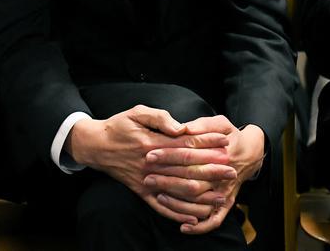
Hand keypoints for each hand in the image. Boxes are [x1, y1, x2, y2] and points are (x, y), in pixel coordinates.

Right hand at [65, 105, 232, 225]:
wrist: (96, 145)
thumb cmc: (118, 126)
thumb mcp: (137, 112)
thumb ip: (160, 118)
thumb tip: (180, 127)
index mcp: (153, 142)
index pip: (186, 143)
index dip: (207, 142)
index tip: (225, 140)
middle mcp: (152, 163)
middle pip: (188, 169)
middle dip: (212, 169)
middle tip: (232, 169)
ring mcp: (147, 180)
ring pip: (179, 190)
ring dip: (202, 194)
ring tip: (222, 195)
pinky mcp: (141, 191)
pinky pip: (161, 206)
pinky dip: (178, 212)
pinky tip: (194, 217)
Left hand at [146, 116, 264, 233]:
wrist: (252, 152)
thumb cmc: (230, 135)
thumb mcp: (219, 123)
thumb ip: (201, 125)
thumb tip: (182, 129)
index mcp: (219, 153)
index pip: (189, 155)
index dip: (168, 155)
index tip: (150, 155)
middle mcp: (222, 175)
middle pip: (191, 180)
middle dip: (167, 180)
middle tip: (148, 178)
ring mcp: (224, 191)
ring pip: (199, 203)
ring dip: (178, 203)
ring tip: (158, 197)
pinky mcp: (226, 203)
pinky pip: (214, 220)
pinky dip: (200, 226)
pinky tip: (183, 227)